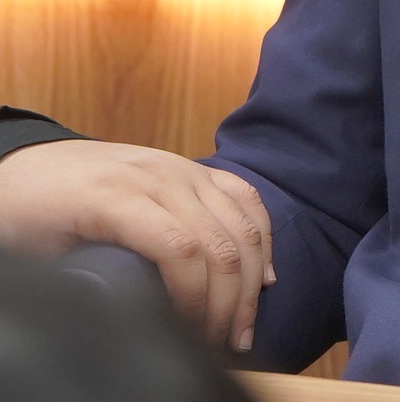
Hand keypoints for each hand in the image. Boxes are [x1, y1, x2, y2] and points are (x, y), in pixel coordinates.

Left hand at [0, 140, 272, 351]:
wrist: (24, 165)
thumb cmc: (24, 212)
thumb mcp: (41, 254)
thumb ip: (82, 282)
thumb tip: (123, 327)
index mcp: (116, 196)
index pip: (180, 250)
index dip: (195, 300)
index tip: (188, 337)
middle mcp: (160, 176)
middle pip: (221, 243)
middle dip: (229, 302)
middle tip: (223, 345)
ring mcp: (183, 169)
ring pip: (242, 224)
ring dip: (251, 280)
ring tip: (243, 326)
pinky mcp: (194, 169)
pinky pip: (245, 199)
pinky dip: (261, 239)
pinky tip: (264, 275)